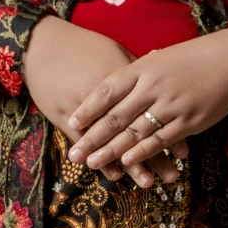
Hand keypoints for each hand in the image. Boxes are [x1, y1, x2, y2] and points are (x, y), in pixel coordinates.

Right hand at [21, 15, 176, 183]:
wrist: (43, 44)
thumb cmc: (81, 46)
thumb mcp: (114, 54)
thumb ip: (136, 72)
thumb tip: (159, 83)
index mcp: (124, 79)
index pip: (151, 111)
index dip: (167, 131)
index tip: (184, 151)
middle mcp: (108, 98)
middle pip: (136, 131)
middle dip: (156, 156)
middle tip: (174, 175)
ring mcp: (86, 109)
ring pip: (113, 142)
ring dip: (131, 165)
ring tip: (150, 183)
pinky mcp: (65, 117)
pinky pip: (90, 145)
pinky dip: (102, 160)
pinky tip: (116, 176)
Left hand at [66, 28, 227, 187]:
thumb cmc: (191, 58)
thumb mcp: (158, 59)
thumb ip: (135, 75)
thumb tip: (109, 90)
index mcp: (143, 68)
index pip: (107, 89)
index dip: (88, 108)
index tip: (71, 122)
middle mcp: (153, 87)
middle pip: (116, 116)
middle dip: (92, 137)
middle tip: (74, 154)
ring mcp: (171, 106)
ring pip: (135, 132)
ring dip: (111, 150)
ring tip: (92, 162)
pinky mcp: (189, 122)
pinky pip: (160, 140)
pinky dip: (142, 152)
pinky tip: (126, 162)